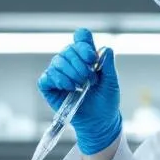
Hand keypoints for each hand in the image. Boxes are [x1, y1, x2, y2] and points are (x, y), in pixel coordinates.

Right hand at [37, 28, 122, 154]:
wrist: (99, 121)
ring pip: (57, 61)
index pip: (81, 37)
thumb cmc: (106, 101)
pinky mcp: (49, 87)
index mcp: (85, 56)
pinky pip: (47, 77)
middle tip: (91, 79)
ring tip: (80, 86)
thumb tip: (105, 49)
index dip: (84, 44)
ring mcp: (58, 74)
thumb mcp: (112, 82)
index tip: (92, 58)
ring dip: (71, 73)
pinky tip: (69, 88)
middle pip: (68, 49)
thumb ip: (108, 65)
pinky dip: (58, 80)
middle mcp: (70, 62)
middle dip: (80, 63)